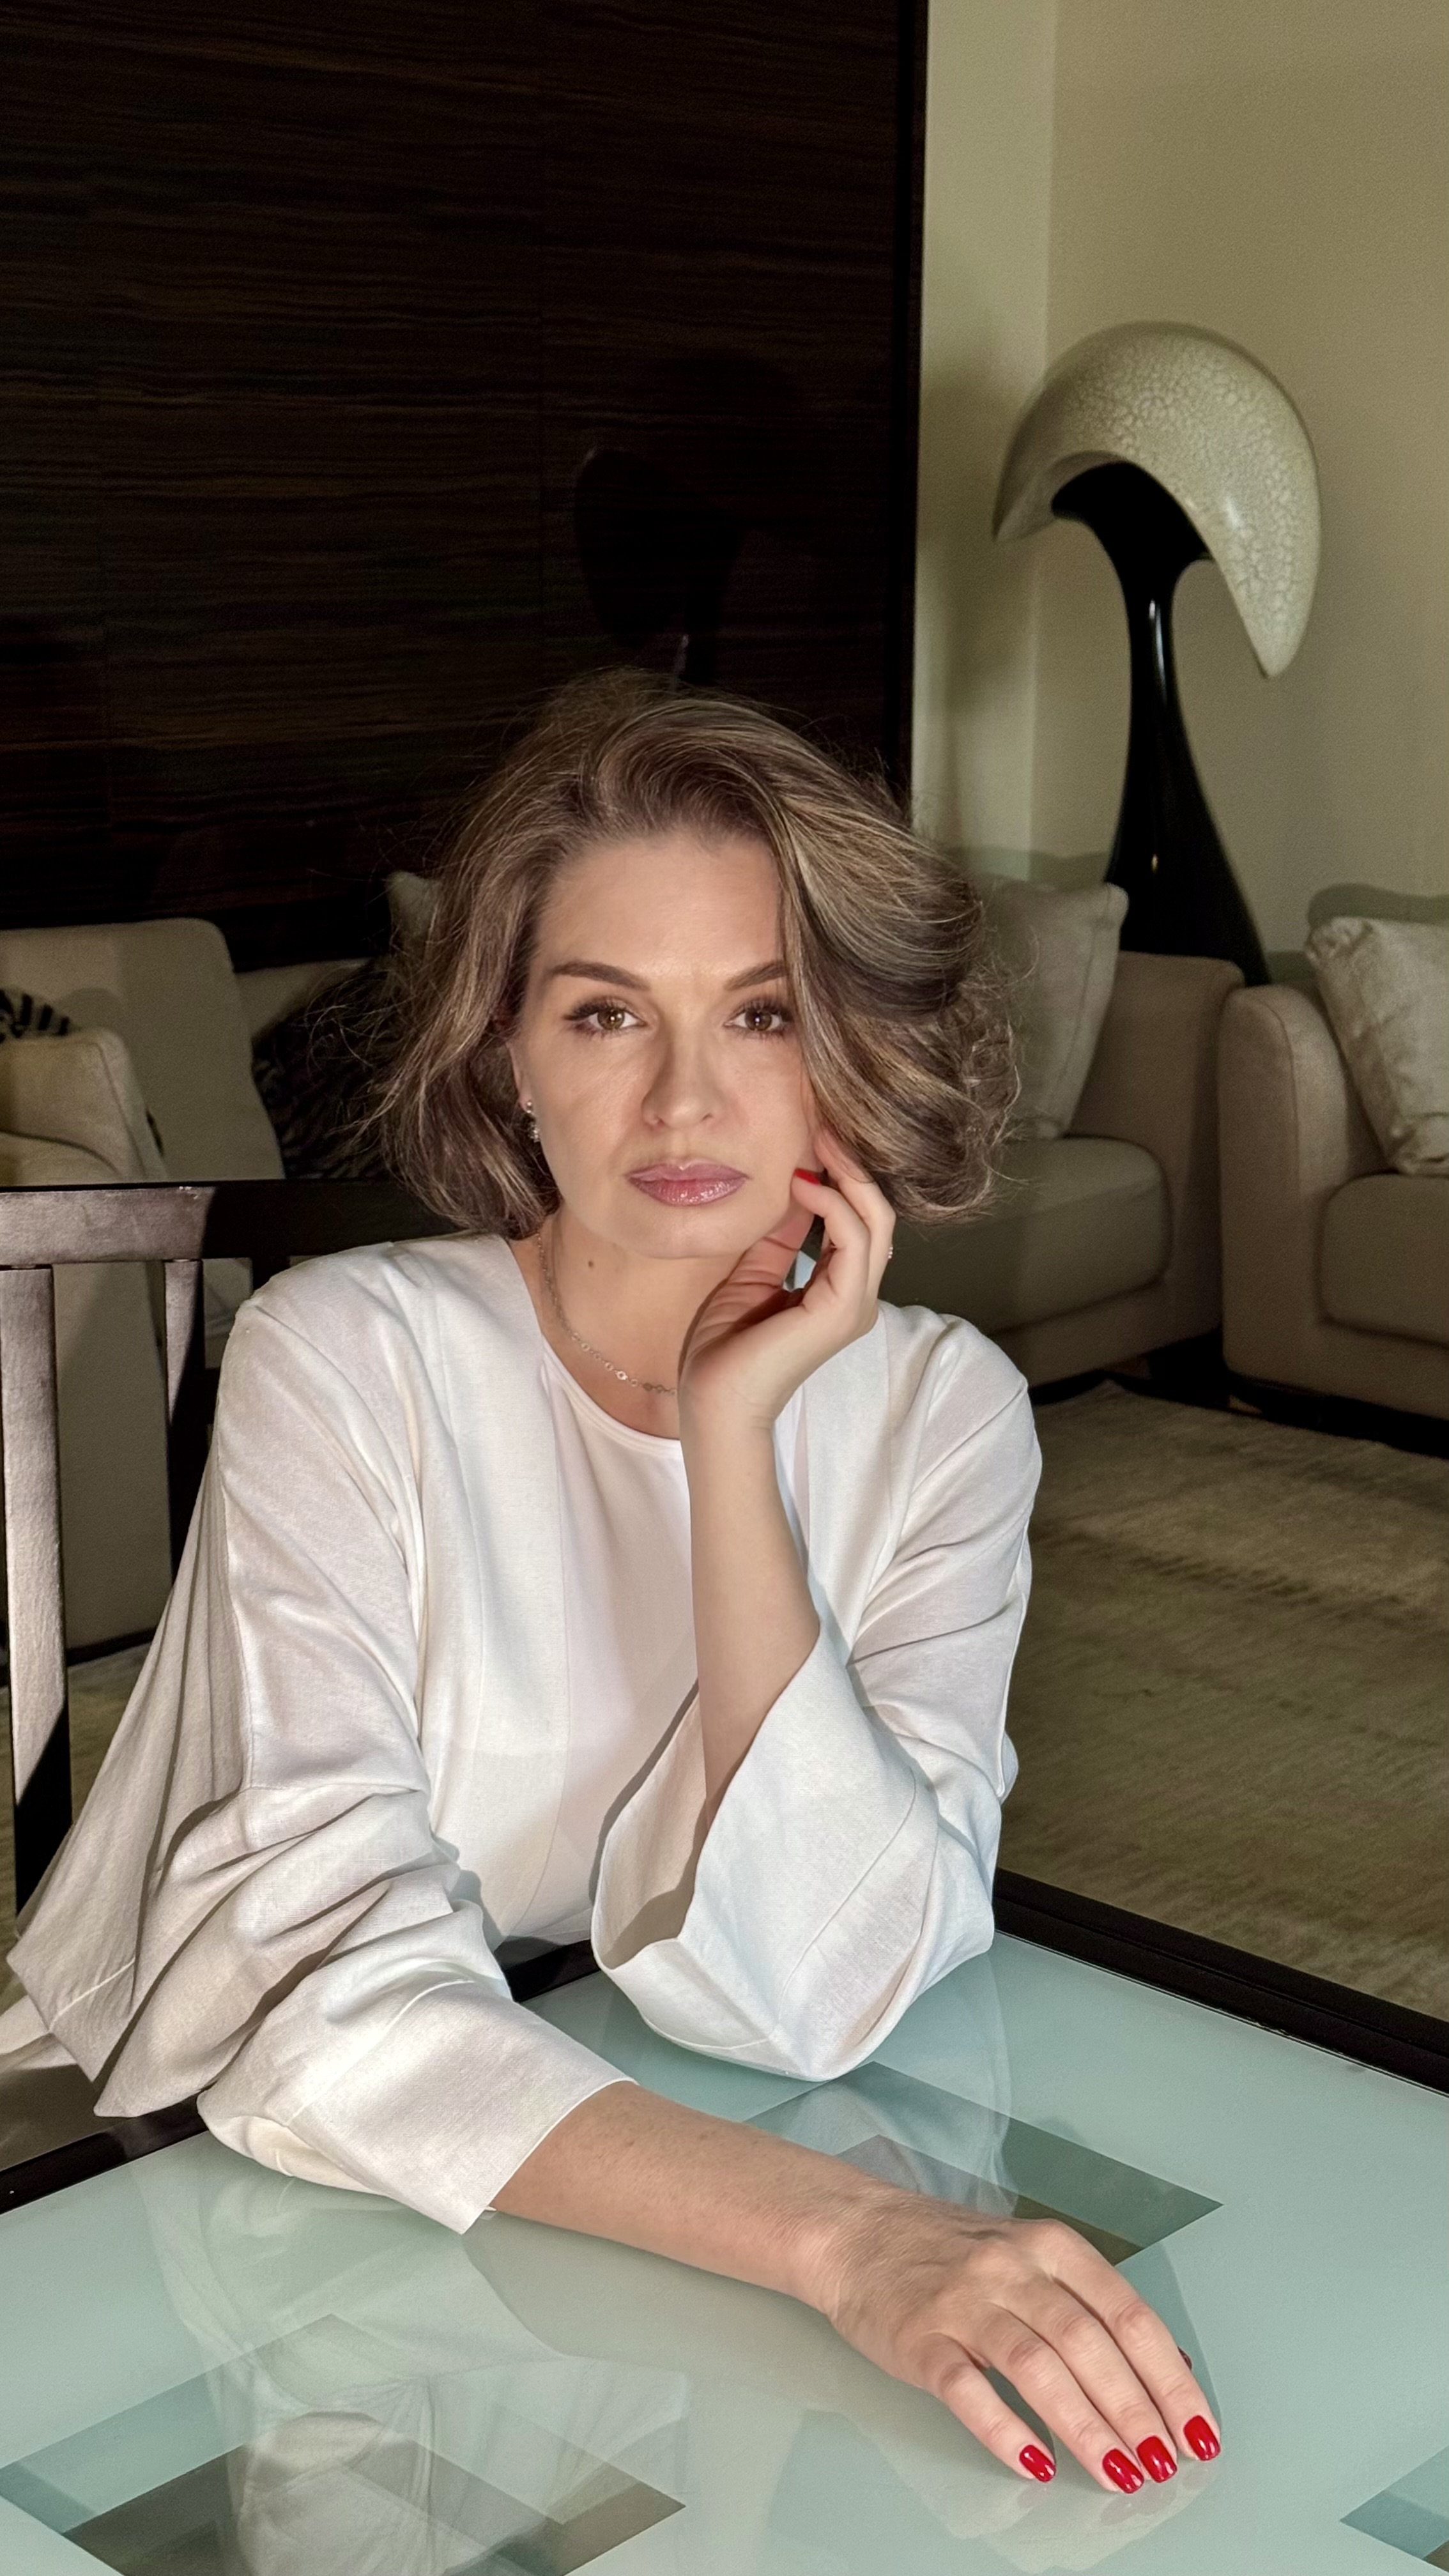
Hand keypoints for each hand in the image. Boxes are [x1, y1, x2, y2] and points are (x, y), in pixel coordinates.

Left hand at [677, 1130, 895, 1434]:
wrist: (712, 1401)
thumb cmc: (725, 1346)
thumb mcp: (753, 1272)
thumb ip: (780, 1235)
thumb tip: (793, 1184)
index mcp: (840, 1289)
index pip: (860, 1220)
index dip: (843, 1174)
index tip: (816, 1134)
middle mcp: (856, 1295)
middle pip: (879, 1214)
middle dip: (853, 1165)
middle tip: (824, 1124)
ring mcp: (854, 1303)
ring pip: (876, 1222)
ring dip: (849, 1176)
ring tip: (818, 1141)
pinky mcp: (841, 1310)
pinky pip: (854, 1241)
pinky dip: (833, 1205)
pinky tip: (803, 1184)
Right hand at [818, 2190, 1220, 2492]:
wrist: (855, 2232)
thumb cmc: (951, 2252)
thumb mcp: (1031, 2258)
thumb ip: (1092, 2305)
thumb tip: (1166, 2367)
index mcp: (1050, 2246)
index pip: (1127, 2314)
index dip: (1167, 2377)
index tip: (1197, 2429)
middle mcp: (1012, 2268)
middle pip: (1087, 2342)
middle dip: (1134, 2410)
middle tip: (1163, 2464)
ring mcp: (963, 2301)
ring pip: (1036, 2366)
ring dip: (1084, 2426)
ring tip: (1117, 2473)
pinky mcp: (919, 2337)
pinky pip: (966, 2388)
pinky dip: (1004, 2428)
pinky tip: (1034, 2464)